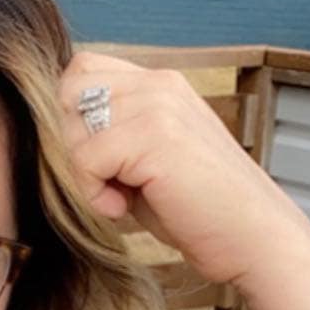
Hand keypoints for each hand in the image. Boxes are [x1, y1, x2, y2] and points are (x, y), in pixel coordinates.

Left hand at [56, 49, 309, 292]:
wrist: (254, 238)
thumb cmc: (200, 213)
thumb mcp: (148, 165)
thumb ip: (112, 140)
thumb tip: (55, 140)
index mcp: (159, 83)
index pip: (82, 70)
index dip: (73, 118)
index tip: (98, 165)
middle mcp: (158, 83)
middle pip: (68, 91)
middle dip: (71, 143)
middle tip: (103, 183)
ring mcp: (158, 105)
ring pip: (72, 125)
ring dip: (83, 172)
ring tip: (118, 199)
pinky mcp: (154, 136)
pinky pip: (85, 159)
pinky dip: (93, 193)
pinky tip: (122, 210)